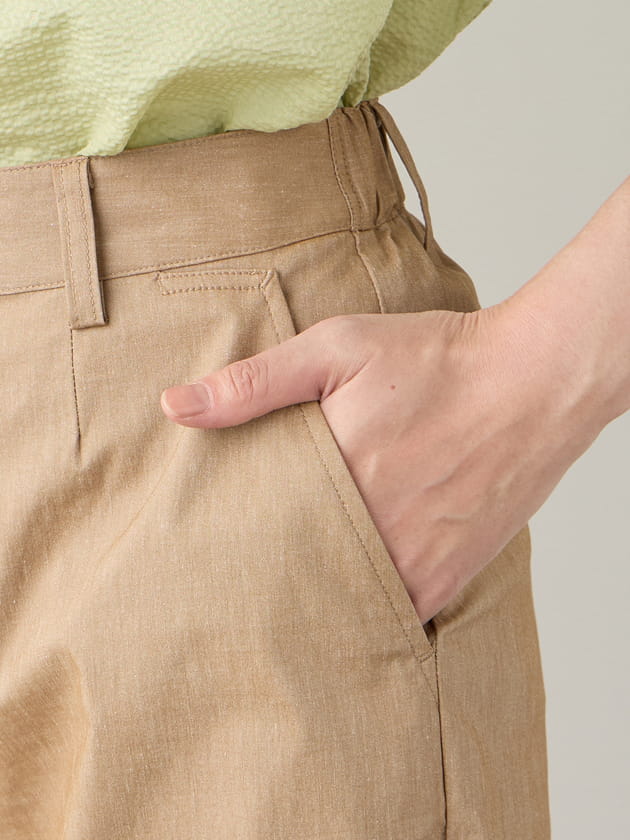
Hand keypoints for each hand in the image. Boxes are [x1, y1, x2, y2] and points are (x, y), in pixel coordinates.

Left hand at [160, 303, 599, 624]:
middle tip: (236, 579)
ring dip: (314, 599)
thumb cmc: (437, 360)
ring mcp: (414, 563)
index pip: (255, 535)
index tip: (206, 549)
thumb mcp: (338, 348)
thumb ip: (255, 383)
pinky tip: (346, 594)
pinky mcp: (448, 577)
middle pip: (294, 578)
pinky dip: (366, 608)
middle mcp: (372, 532)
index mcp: (334, 479)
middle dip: (264, 578)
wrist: (534, 383)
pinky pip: (393, 615)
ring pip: (341, 606)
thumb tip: (175, 407)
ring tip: (284, 594)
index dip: (228, 545)